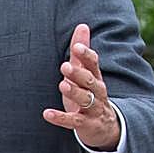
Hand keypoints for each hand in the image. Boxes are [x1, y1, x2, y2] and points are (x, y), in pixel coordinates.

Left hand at [42, 23, 120, 149]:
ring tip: (62, 84)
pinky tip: (46, 113)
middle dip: (79, 73)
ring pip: (85, 99)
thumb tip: (82, 26)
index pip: (94, 64)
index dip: (87, 56)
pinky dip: (60, 118)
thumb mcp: (86, 73)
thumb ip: (81, 53)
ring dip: (74, 92)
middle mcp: (97, 92)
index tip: (77, 47)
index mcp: (96, 78)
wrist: (106, 127)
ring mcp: (93, 109)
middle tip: (65, 66)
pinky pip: (73, 121)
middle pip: (90, 81)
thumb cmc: (90, 94)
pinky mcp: (85, 124)